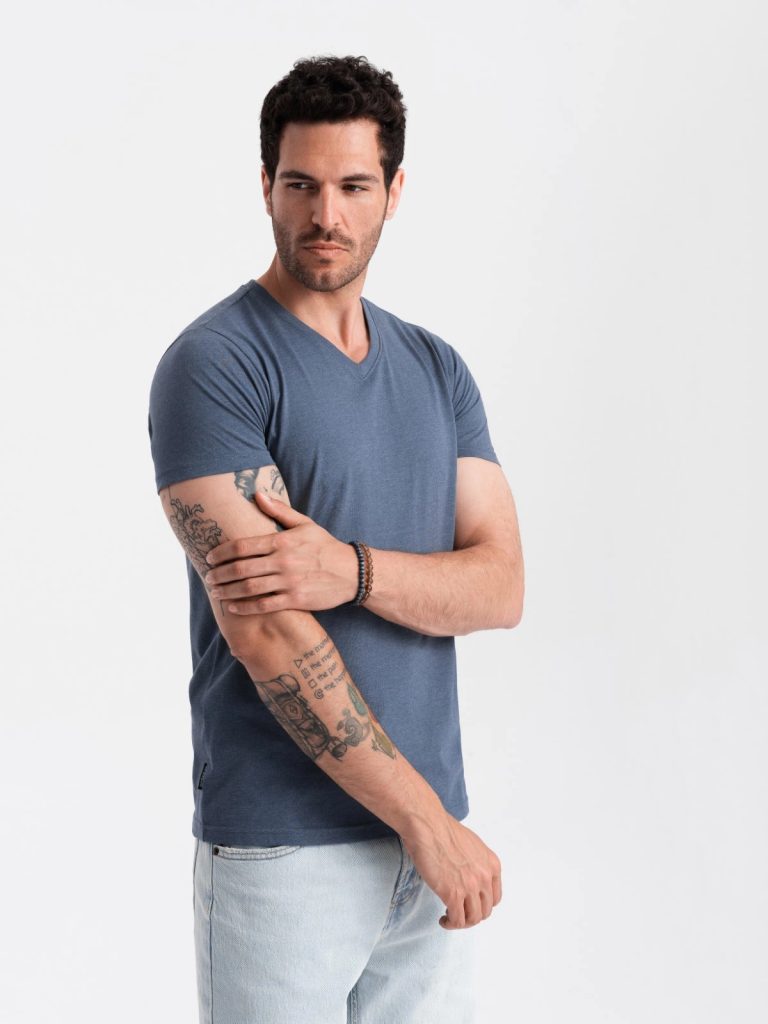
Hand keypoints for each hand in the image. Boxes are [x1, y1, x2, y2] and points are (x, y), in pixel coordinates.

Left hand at [203, 491, 359, 613]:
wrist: (352, 572)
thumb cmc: (326, 546)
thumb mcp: (305, 524)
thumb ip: (279, 511)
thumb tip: (257, 494)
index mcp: (282, 541)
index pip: (243, 546)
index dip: (221, 552)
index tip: (210, 557)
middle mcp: (283, 561)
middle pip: (241, 568)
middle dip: (220, 574)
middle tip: (208, 577)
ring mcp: (289, 582)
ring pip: (249, 588)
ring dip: (228, 591)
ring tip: (215, 592)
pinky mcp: (296, 600)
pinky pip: (264, 605)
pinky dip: (245, 607)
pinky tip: (232, 607)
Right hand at [401, 813, 501, 928]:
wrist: (428, 825)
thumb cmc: (443, 829)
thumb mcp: (472, 845)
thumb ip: (476, 863)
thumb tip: (469, 875)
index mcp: (492, 864)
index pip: (495, 897)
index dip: (482, 905)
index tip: (471, 904)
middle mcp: (484, 877)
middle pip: (485, 910)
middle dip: (472, 915)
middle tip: (459, 912)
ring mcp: (470, 887)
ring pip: (473, 919)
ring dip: (461, 922)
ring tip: (449, 917)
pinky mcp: (452, 894)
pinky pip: (457, 920)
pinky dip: (450, 924)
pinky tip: (443, 920)